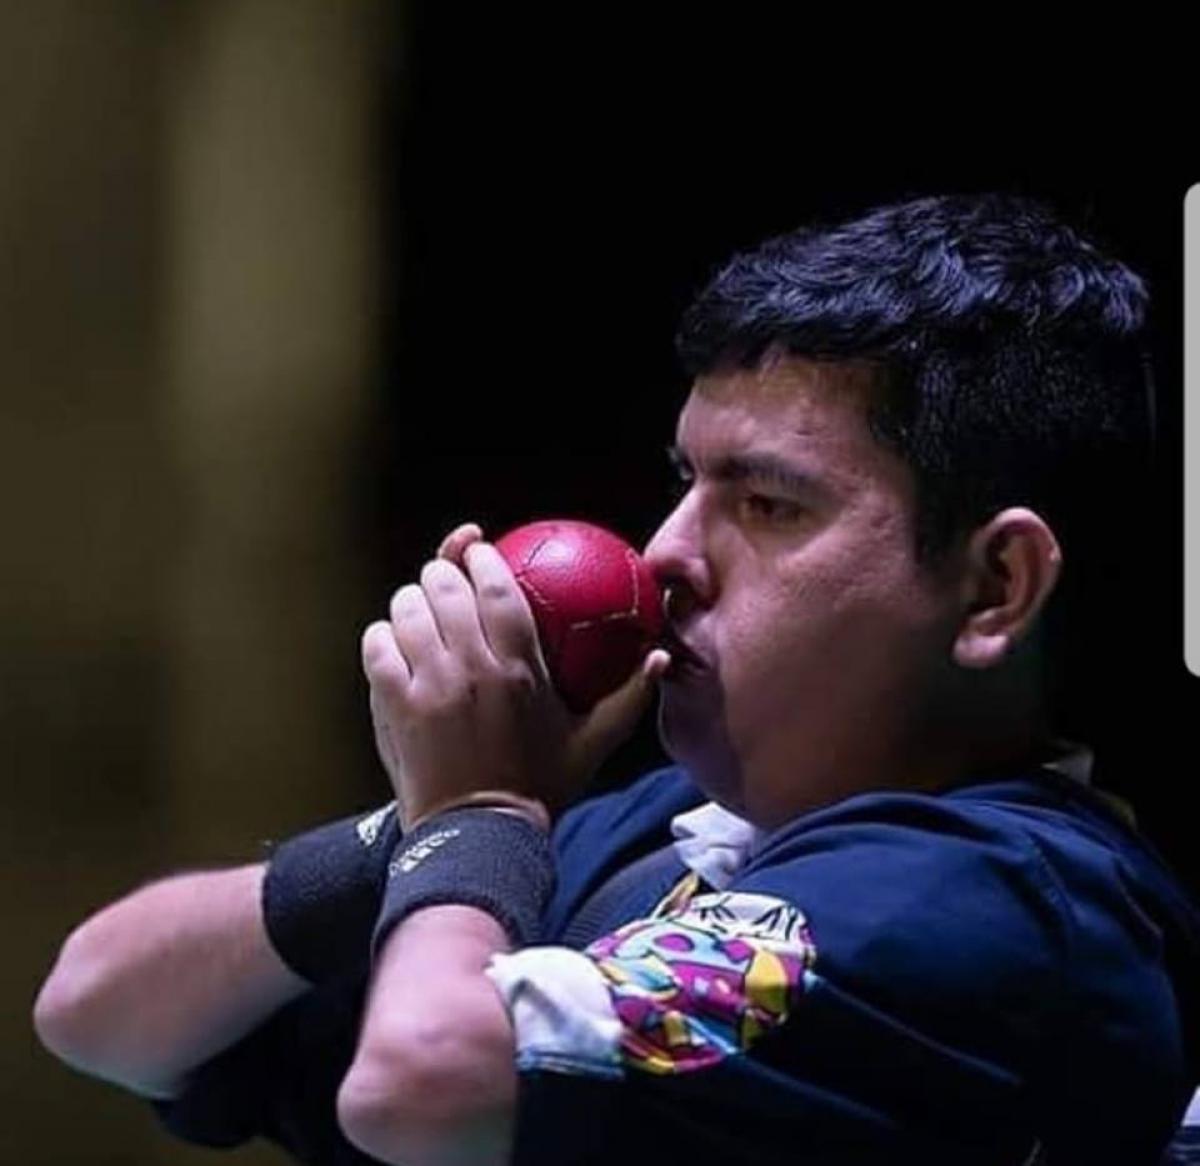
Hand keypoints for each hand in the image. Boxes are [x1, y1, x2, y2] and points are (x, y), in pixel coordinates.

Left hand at [362, 522, 669, 828]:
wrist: (480, 836)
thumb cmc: (540, 788)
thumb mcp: (593, 743)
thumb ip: (630, 697)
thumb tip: (662, 657)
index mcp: (519, 669)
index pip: (497, 588)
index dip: (482, 557)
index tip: (480, 548)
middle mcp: (471, 667)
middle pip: (444, 586)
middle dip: (441, 571)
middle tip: (445, 578)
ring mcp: (429, 684)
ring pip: (406, 609)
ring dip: (410, 601)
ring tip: (417, 608)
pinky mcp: (395, 703)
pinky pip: (377, 645)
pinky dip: (382, 637)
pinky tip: (391, 642)